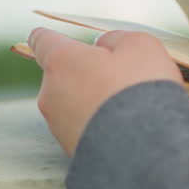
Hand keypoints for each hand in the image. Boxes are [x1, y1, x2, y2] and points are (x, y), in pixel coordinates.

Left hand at [28, 28, 184, 154]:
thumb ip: (116, 39)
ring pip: (74, 105)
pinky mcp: (71, 151)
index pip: (42, 41)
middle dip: (86, 75)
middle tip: (120, 79)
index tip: (49, 38)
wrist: (146, 148)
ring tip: (131, 109)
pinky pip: (86, 129)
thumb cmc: (141, 90)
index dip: (49, 37)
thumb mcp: (140, 45)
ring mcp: (58, 126)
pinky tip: (128, 130)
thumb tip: (105, 48)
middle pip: (63, 76)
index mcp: (61, 61)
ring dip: (95, 103)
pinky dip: (101, 127)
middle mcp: (51, 93)